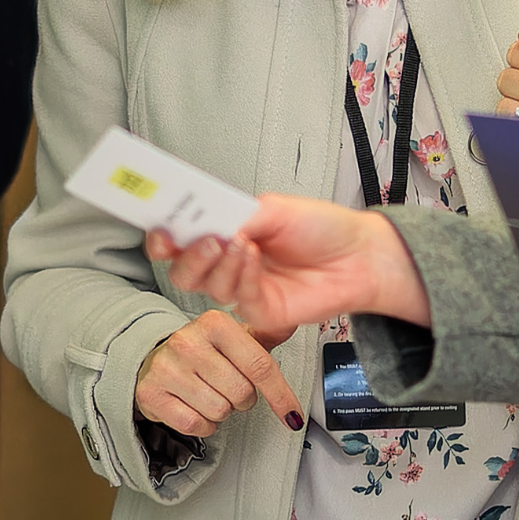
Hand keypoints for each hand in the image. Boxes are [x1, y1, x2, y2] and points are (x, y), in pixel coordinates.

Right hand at [135, 310, 302, 436]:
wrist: (155, 362)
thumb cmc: (204, 353)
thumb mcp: (236, 338)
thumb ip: (268, 334)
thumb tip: (291, 321)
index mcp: (214, 323)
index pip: (259, 365)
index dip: (280, 395)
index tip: (292, 415)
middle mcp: (187, 341)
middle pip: (241, 393)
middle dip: (243, 399)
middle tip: (228, 388)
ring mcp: (166, 367)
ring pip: (219, 411)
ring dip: (221, 412)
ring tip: (208, 394)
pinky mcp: (151, 393)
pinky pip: (195, 425)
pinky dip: (202, 424)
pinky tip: (195, 407)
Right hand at [147, 195, 427, 338]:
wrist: (359, 256)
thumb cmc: (320, 228)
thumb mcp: (273, 208)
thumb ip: (235, 214)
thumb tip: (203, 222)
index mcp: (223, 231)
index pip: (179, 236)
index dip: (162, 234)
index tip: (159, 225)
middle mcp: (226, 262)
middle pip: (181, 268)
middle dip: (184, 255)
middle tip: (202, 240)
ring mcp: (240, 288)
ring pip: (205, 285)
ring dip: (218, 262)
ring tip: (240, 242)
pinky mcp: (259, 311)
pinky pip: (237, 297)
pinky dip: (242, 274)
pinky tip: (254, 256)